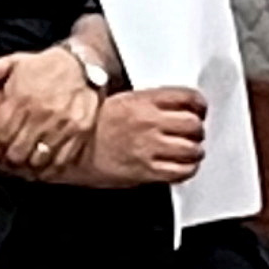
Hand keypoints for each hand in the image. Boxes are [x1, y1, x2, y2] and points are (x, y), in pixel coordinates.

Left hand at [0, 45, 94, 173]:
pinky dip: (49, 170)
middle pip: (16, 153)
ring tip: (19, 168)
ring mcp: (62, 125)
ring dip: (26, 168)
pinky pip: (62, 161)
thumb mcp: (15, 62)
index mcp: (20, 99)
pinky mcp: (80, 132)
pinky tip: (40, 170)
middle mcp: (41, 114)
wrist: (83, 63)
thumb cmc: (44, 66)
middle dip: (5, 163)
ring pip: (38, 160)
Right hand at [75, 84, 210, 191]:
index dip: (199, 105)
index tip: (199, 110)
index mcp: (142, 100)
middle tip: (192, 133)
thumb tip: (171, 106)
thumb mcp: (117, 100)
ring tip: (188, 151)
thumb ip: (147, 102)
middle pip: (193, 124)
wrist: (69, 150)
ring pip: (192, 149)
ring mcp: (149, 147)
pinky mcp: (146, 171)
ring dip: (194, 151)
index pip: (187, 97)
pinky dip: (187, 169)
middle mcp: (149, 122)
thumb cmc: (88, 127)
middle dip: (197, 129)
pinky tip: (182, 166)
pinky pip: (181, 171)